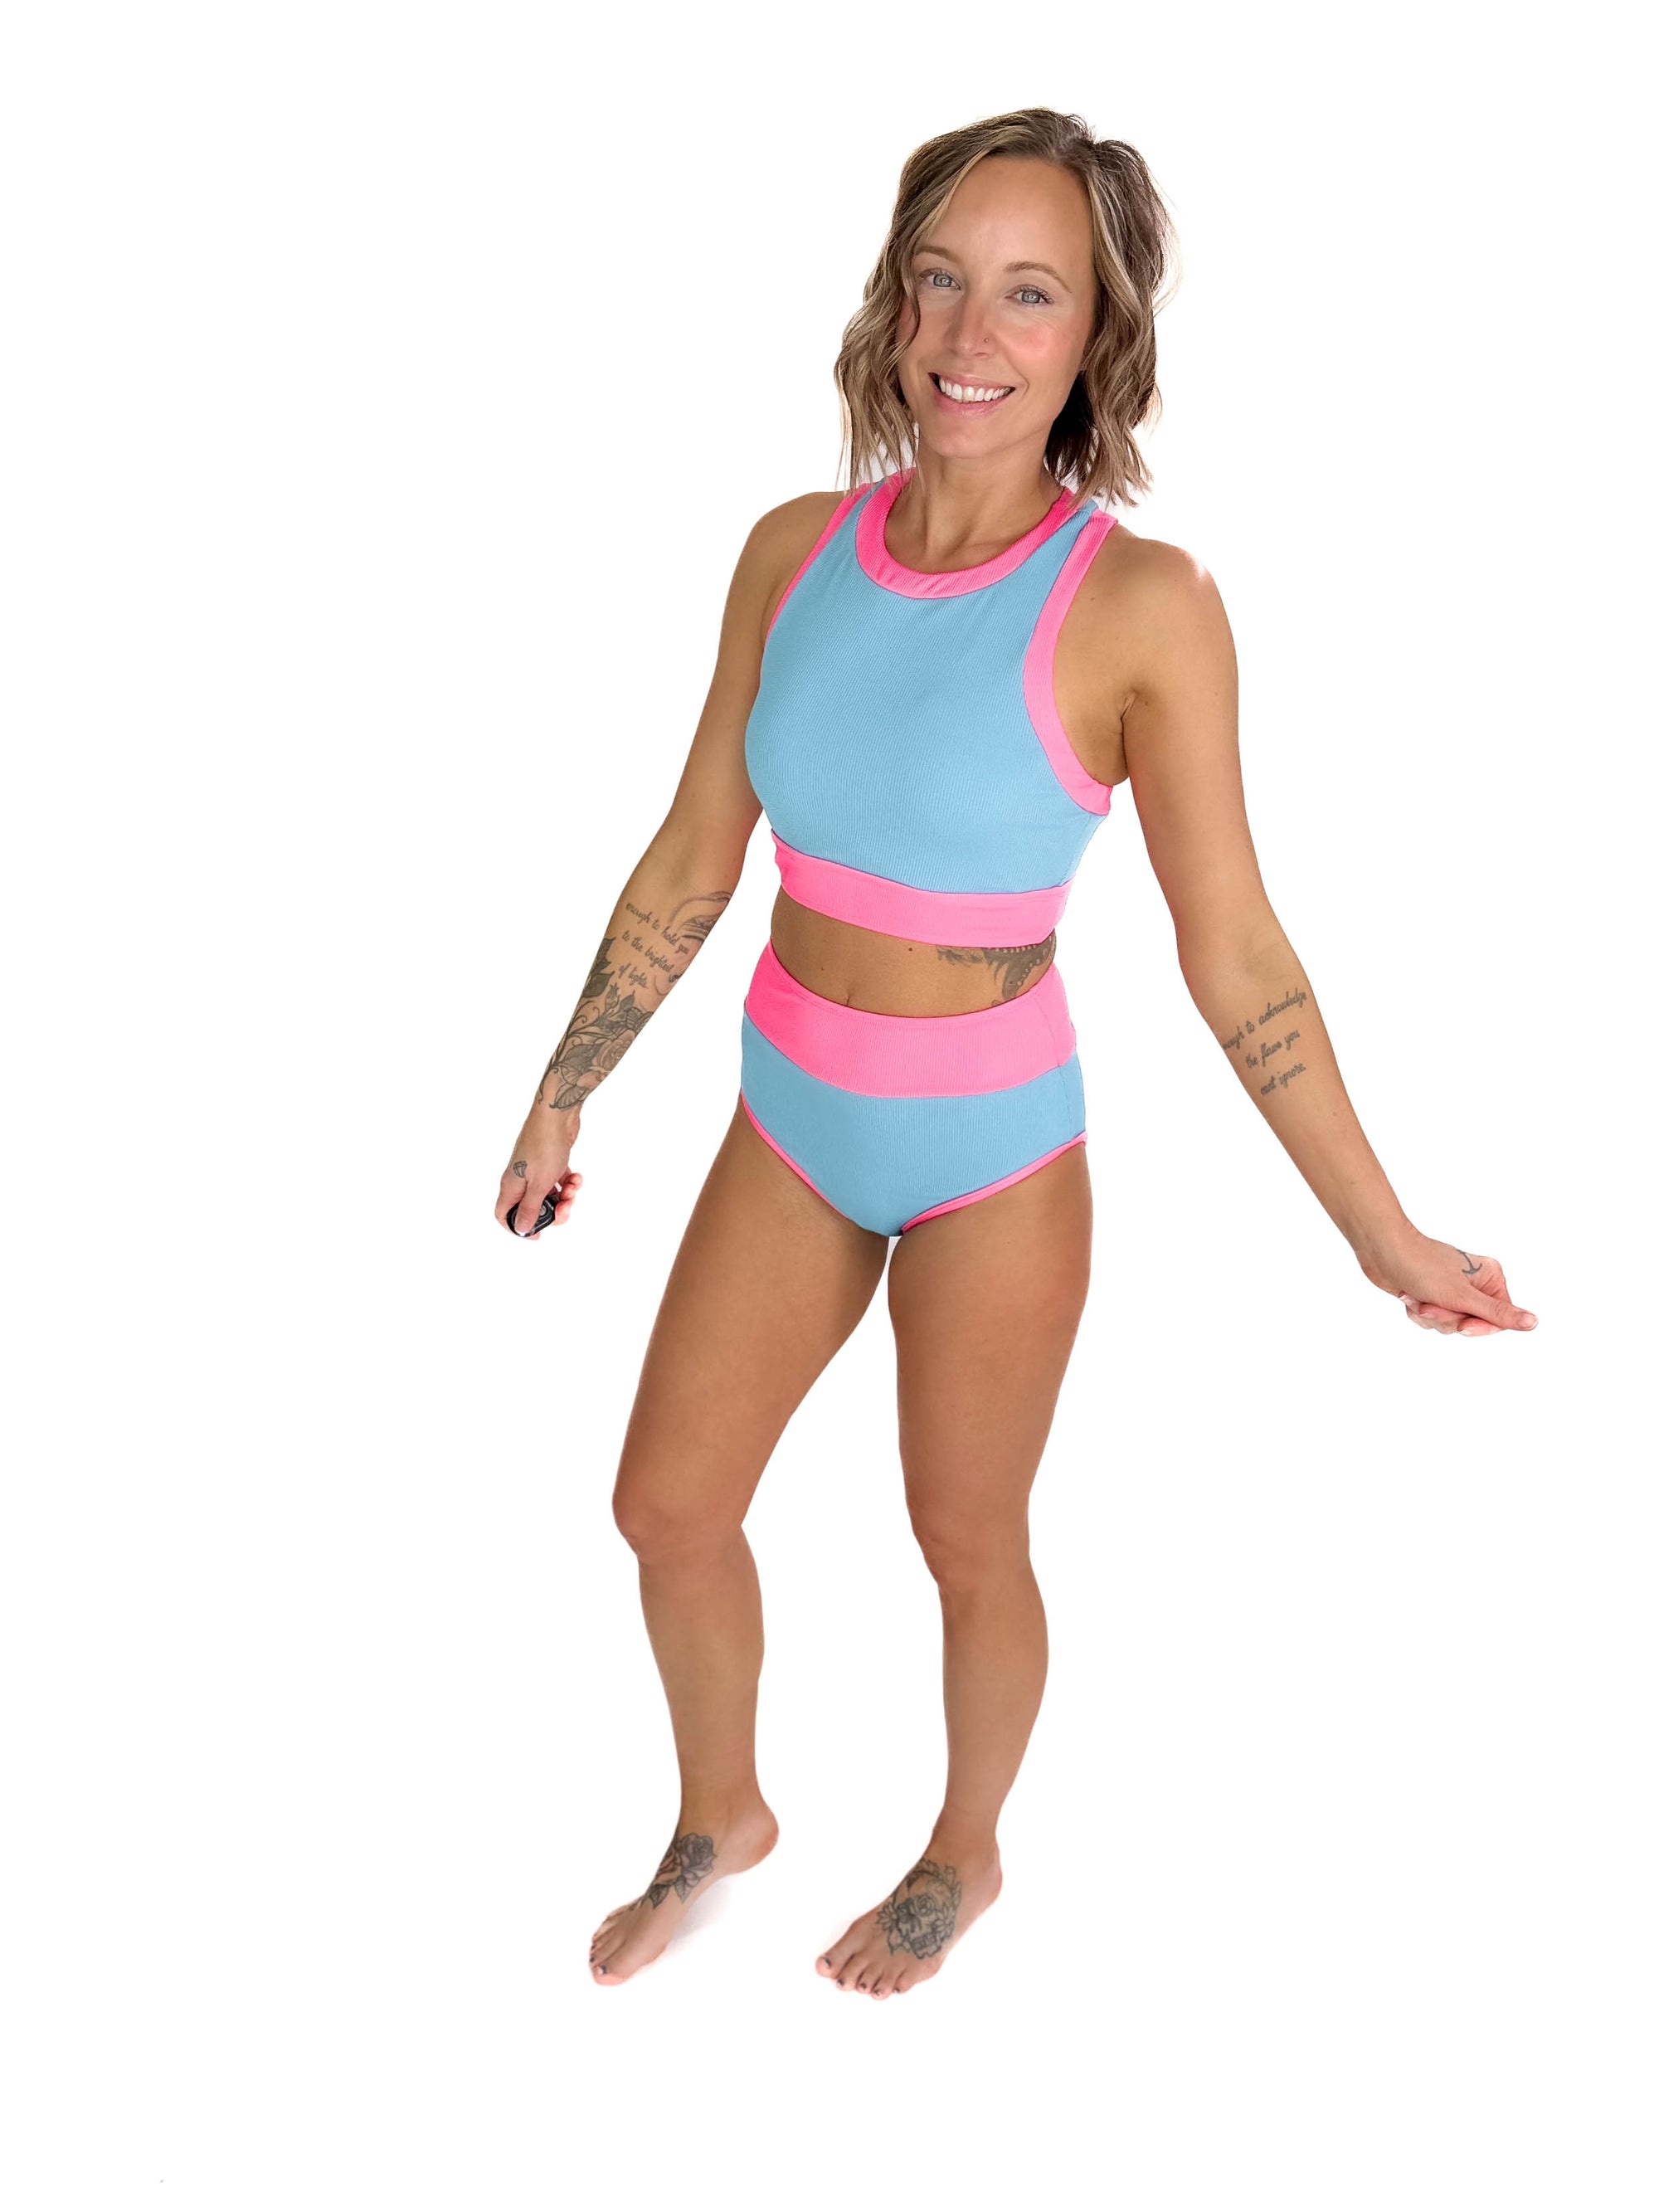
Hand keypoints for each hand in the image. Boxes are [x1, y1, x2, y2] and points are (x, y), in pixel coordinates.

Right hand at [495, 1109, 581, 1240]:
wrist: (556, 1115)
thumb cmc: (544, 1146)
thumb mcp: (538, 1184)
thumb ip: (530, 1208)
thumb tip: (521, 1229)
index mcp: (511, 1186)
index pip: (504, 1215)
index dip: (518, 1228)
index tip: (538, 1233)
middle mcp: (519, 1179)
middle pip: (532, 1208)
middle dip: (552, 1212)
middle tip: (566, 1207)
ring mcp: (534, 1170)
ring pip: (548, 1195)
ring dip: (564, 1197)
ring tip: (573, 1187)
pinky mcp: (548, 1162)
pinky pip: (557, 1180)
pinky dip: (568, 1182)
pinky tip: (576, 1176)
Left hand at [1362, 1230, 1536, 1337]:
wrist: (1382, 1251)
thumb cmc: (1422, 1267)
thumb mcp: (1463, 1296)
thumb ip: (1498, 1313)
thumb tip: (1533, 1323)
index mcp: (1490, 1278)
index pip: (1499, 1319)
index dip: (1479, 1327)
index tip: (1462, 1326)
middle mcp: (1475, 1284)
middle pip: (1472, 1324)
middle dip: (1447, 1319)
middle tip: (1430, 1303)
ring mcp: (1452, 1290)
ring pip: (1449, 1324)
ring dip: (1429, 1316)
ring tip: (1416, 1296)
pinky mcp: (1432, 1296)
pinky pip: (1432, 1320)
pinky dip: (1417, 1313)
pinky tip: (1407, 1296)